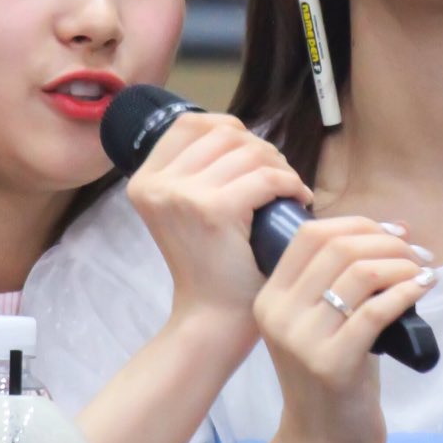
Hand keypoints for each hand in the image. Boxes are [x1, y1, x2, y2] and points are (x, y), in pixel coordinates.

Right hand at [126, 112, 310, 338]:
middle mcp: (156, 185)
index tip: (252, 154)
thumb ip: (194, 173)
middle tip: (278, 177)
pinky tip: (298, 199)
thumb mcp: (185, 211)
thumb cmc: (209, 266)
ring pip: (249, 153)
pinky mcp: (214, 211)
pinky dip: (290, 184)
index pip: (189, 124)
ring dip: (279, 166)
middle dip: (260, 149)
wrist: (212, 318)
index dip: (228, 129)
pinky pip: (266, 178)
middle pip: (223, 134)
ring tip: (288, 189)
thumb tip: (236, 133)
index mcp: (143, 181)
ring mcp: (182, 196)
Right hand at [253, 216, 434, 442]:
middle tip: (417, 253)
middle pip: (337, 247)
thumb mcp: (319, 324)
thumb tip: (386, 234)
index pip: (310, 234)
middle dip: (386, 242)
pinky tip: (423, 288)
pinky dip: (406, 292)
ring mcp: (303, 340)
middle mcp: (279, 315)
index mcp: (270, 298)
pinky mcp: (332, 364)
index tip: (393, 231)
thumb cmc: (330, 378)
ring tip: (422, 272)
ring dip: (401, 264)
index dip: (357, 223)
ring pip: (360, 274)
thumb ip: (336, 282)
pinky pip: (376, 311)